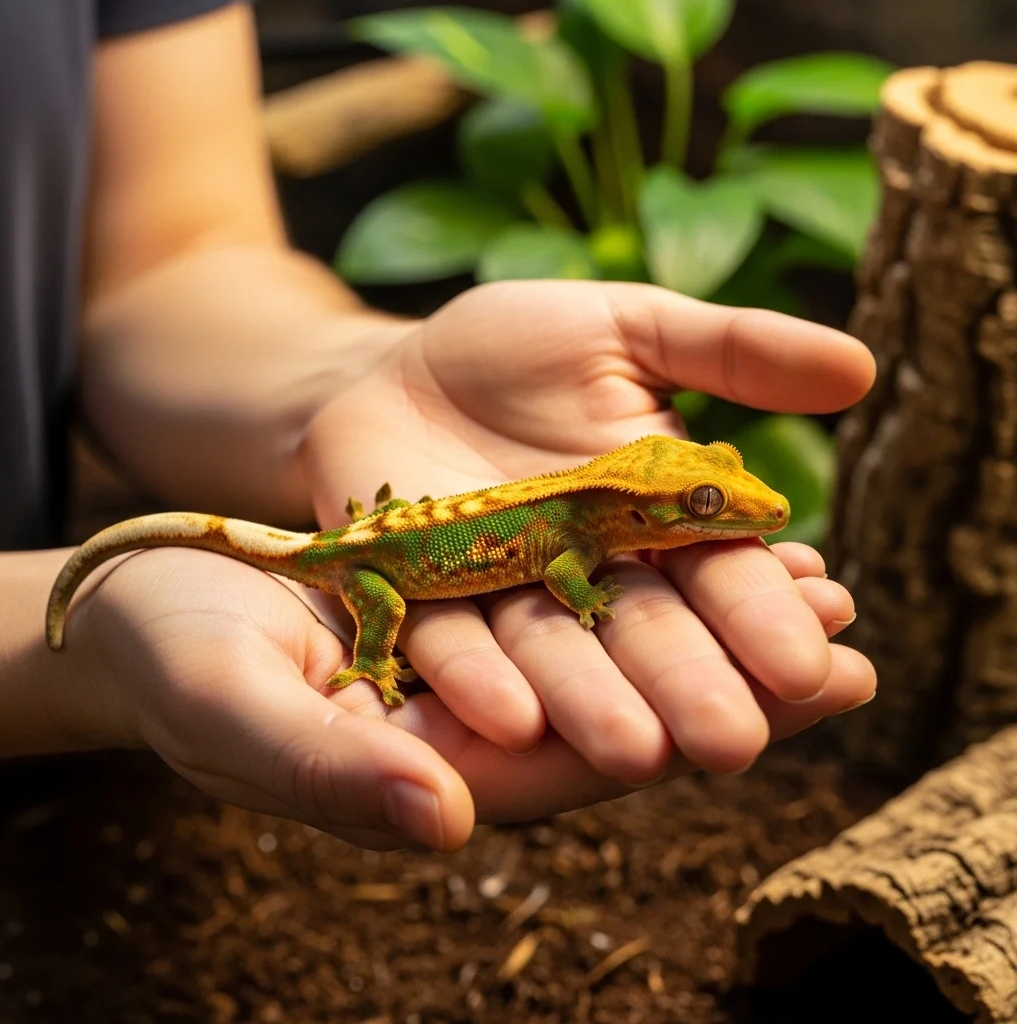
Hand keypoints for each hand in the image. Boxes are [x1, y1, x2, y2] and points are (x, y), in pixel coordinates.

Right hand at [58, 537, 864, 851]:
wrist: (151, 598)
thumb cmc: (177, 664)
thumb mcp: (238, 715)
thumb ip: (335, 777)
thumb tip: (455, 825)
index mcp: (441, 772)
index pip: (595, 765)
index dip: (698, 727)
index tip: (810, 690)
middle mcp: (479, 725)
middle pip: (627, 703)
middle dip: (734, 672)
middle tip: (843, 627)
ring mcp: (476, 652)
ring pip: (608, 635)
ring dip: (703, 607)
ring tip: (808, 571)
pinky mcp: (466, 591)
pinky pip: (567, 576)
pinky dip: (636, 551)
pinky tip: (702, 514)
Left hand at [300, 282, 876, 793]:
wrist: (389, 369)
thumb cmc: (511, 349)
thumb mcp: (625, 329)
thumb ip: (730, 352)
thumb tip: (862, 368)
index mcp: (655, 519)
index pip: (720, 575)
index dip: (764, 613)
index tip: (818, 654)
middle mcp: (589, 575)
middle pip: (647, 636)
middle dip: (689, 685)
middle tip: (732, 739)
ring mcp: (505, 598)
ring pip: (556, 658)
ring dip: (594, 702)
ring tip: (637, 752)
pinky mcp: (424, 607)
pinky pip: (449, 647)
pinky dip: (477, 679)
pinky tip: (509, 716)